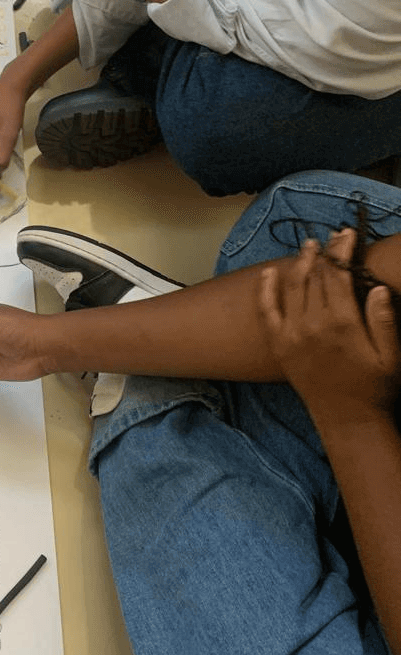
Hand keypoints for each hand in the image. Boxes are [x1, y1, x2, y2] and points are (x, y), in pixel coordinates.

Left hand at [259, 230, 400, 418]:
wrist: (347, 419)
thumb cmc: (374, 388)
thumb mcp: (391, 355)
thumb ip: (384, 320)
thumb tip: (378, 288)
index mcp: (342, 322)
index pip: (337, 274)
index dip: (341, 250)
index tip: (346, 235)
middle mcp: (312, 324)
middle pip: (314, 276)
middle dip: (323, 253)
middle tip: (331, 238)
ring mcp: (291, 334)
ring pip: (292, 287)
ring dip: (299, 263)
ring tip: (308, 247)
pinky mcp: (279, 345)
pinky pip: (267, 311)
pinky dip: (265, 289)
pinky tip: (268, 273)